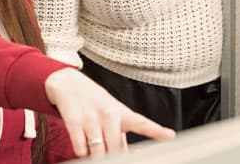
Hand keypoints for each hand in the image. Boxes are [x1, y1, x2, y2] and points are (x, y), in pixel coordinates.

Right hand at [44, 68, 175, 157]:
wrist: (69, 83)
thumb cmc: (95, 101)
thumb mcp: (113, 113)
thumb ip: (121, 135)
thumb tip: (128, 155)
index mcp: (122, 113)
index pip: (142, 123)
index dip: (156, 130)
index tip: (170, 135)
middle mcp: (108, 114)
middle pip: (116, 148)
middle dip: (112, 155)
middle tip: (109, 152)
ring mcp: (91, 118)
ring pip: (98, 151)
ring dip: (96, 154)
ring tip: (94, 144)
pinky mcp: (74, 122)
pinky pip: (80, 149)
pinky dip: (82, 151)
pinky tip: (82, 141)